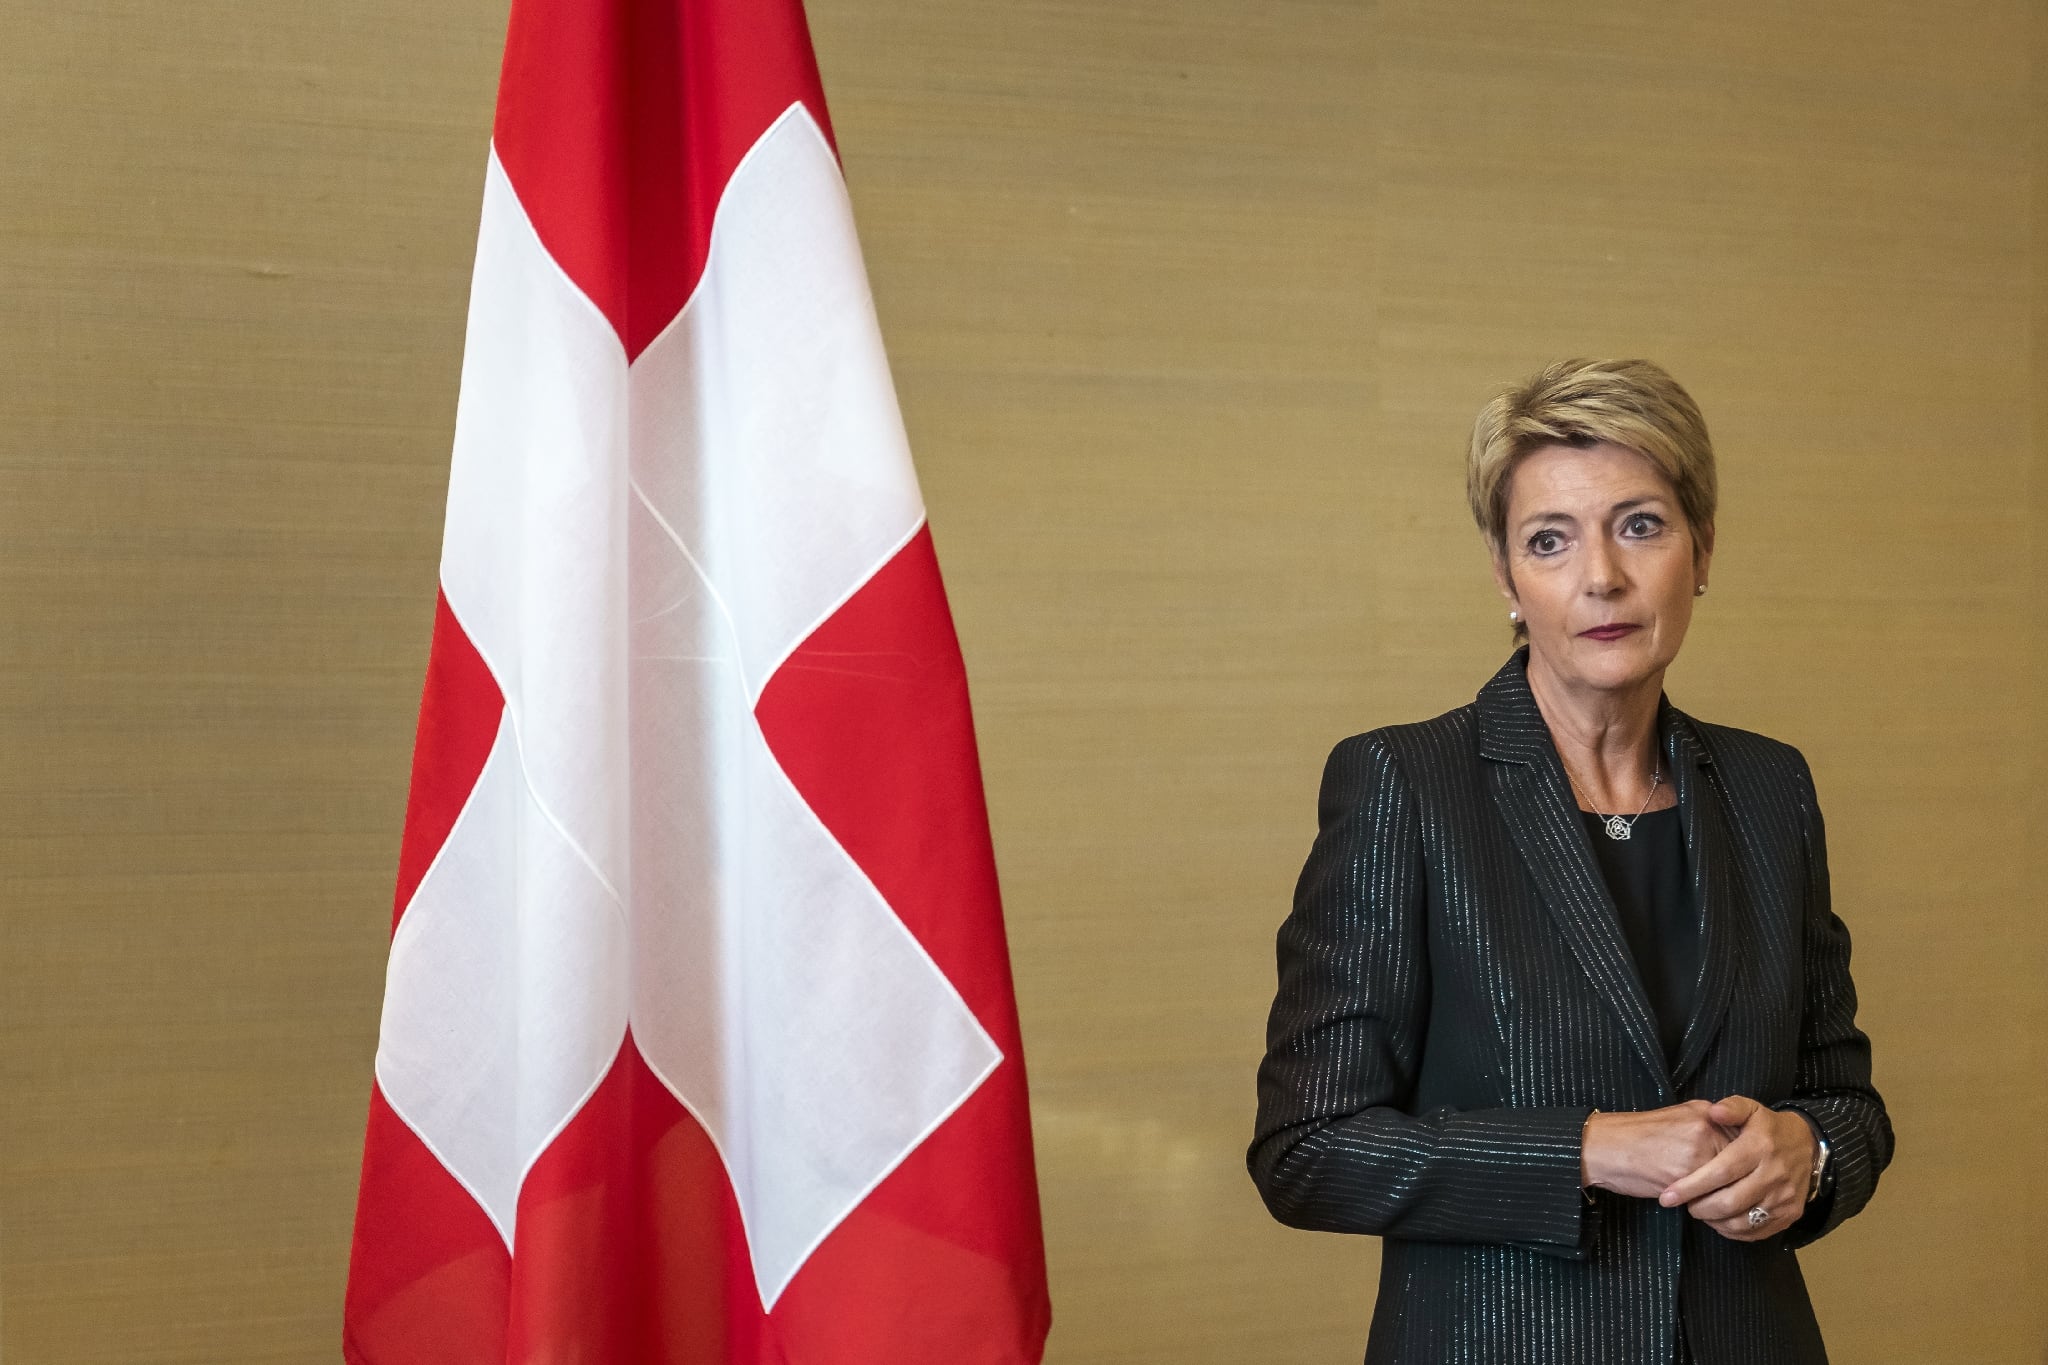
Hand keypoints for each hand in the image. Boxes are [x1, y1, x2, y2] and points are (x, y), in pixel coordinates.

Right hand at [1581, 1101, 1735, 1199]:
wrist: (1603, 1146)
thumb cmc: (1636, 1136)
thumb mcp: (1677, 1119)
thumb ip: (1708, 1129)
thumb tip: (1734, 1150)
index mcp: (1705, 1112)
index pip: (1745, 1142)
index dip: (1744, 1163)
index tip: (1742, 1175)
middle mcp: (1706, 1128)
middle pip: (1742, 1163)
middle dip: (1739, 1182)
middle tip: (1734, 1194)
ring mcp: (1697, 1151)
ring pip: (1729, 1183)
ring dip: (1726, 1197)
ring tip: (1715, 1203)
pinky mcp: (1685, 1176)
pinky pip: (1709, 1197)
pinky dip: (1708, 1206)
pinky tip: (1697, 1206)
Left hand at [1658, 1095, 1815, 1240]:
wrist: (1808, 1146)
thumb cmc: (1768, 1128)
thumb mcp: (1751, 1109)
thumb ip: (1731, 1107)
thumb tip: (1714, 1111)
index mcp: (1760, 1147)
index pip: (1721, 1172)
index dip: (1692, 1186)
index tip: (1668, 1196)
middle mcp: (1774, 1175)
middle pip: (1730, 1202)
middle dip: (1700, 1208)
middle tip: (1684, 1205)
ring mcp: (1784, 1198)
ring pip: (1742, 1222)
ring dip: (1714, 1221)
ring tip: (1700, 1211)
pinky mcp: (1790, 1215)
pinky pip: (1756, 1232)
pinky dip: (1733, 1231)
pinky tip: (1719, 1221)